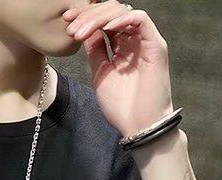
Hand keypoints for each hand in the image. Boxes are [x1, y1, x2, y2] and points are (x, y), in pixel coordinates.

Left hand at [63, 1, 173, 137]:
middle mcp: (133, 40)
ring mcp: (145, 41)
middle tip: (71, 25)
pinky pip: (140, 19)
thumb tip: (84, 31)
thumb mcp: (100, 74)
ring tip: (82, 31)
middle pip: (111, 12)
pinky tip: (106, 28)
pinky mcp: (155, 44)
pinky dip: (121, 19)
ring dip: (99, 17)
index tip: (66, 21)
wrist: (138, 125)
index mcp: (121, 47)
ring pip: (123, 11)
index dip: (85, 17)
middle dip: (88, 14)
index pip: (103, 21)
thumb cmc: (122, 106)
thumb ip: (94, 51)